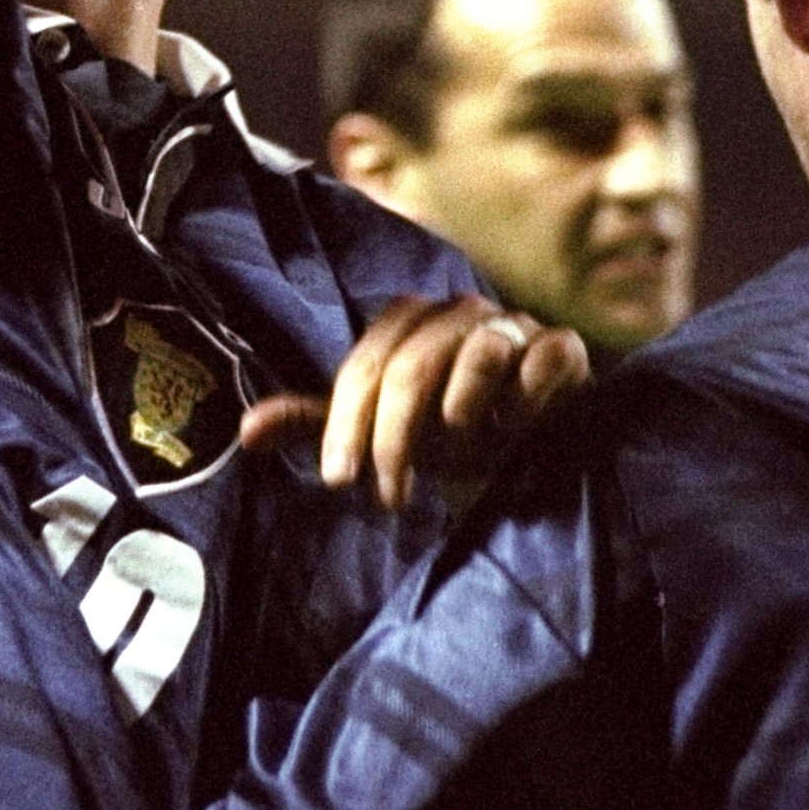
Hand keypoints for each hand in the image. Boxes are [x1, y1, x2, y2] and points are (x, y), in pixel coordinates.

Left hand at [240, 296, 591, 510]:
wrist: (524, 449)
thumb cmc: (444, 434)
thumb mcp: (379, 432)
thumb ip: (318, 423)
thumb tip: (245, 430)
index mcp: (410, 322)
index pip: (367, 365)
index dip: (347, 425)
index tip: (339, 481)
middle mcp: (459, 312)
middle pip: (413, 364)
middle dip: (394, 438)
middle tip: (389, 497)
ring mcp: (514, 325)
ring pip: (479, 351)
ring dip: (464, 413)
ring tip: (465, 446)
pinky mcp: (563, 347)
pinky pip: (546, 358)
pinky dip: (527, 398)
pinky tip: (518, 429)